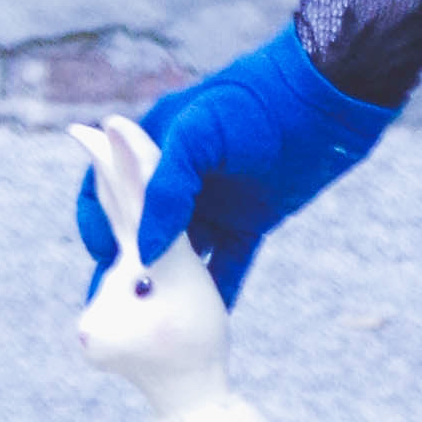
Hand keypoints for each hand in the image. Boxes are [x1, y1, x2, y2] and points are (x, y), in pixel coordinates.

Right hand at [72, 25, 392, 305]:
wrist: (326, 99)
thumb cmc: (253, 104)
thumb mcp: (197, 135)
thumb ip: (164, 191)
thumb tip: (145, 252)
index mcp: (153, 147)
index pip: (104, 187)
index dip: (95, 220)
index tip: (102, 254)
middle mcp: (179, 179)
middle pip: (139, 231)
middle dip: (126, 268)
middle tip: (117, 311)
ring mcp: (215, 202)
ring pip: (182, 254)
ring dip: (171, 285)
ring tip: (159, 321)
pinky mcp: (251, 220)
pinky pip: (228, 262)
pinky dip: (220, 289)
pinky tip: (212, 319)